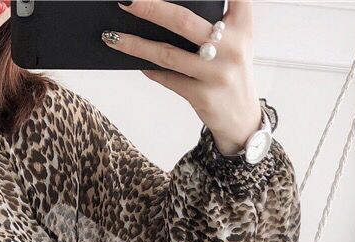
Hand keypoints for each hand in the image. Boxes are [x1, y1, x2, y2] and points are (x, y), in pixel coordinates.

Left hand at [102, 0, 261, 154]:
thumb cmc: (230, 71)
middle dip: (150, 8)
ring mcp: (216, 74)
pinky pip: (168, 79)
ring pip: (168, 54)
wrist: (241, 117)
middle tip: (126, 0)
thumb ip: (216, 20)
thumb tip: (162, 12)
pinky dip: (150, 69)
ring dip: (136, 45)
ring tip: (112, 36)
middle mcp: (231, 47)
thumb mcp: (236, 40)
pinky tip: (135, 62)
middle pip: (183, 21)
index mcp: (242, 25)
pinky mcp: (202, 96)